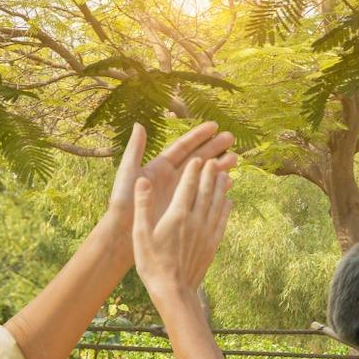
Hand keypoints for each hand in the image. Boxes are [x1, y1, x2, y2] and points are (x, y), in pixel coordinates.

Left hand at [103, 121, 237, 241]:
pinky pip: (204, 194)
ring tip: (235, 159)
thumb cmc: (123, 203)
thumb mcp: (128, 173)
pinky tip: (228, 182)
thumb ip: (135, 150)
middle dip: (214, 147)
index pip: (183, 147)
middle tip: (231, 138)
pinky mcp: (184, 207)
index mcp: (159, 167)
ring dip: (218, 166)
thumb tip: (140, 125)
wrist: (125, 233)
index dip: (199, 136)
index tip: (214, 126)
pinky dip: (216, 188)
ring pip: (203, 175)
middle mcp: (172, 177)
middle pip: (197, 158)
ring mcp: (179, 192)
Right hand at [133, 153, 232, 301]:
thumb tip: (142, 180)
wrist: (174, 291)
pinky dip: (226, 209)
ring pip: (217, 205)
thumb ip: (143, 205)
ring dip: (221, 188)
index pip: (187, 187)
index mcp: (177, 216)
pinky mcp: (212, 245)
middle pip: (206, 192)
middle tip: (215, 160)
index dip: (193, 171)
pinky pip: (222, 221)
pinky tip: (229, 202)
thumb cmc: (152, 263)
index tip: (198, 158)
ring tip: (225, 174)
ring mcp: (206, 233)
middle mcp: (195, 221)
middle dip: (210, 174)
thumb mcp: (141, 234)